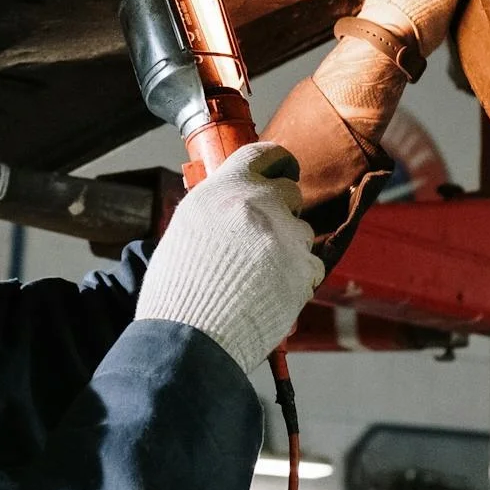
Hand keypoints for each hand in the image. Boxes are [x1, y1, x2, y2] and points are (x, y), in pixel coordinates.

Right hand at [135, 142, 324, 372]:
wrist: (191, 336)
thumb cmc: (178, 289)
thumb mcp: (186, 229)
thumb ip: (216, 206)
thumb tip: (233, 201)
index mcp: (224, 188)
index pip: (262, 153)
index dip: (277, 160)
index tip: (283, 167)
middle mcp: (258, 204)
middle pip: (290, 191)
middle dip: (282, 209)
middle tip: (264, 234)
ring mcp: (285, 236)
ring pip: (302, 230)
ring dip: (288, 247)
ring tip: (258, 275)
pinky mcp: (303, 268)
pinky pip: (311, 265)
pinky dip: (297, 277)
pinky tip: (271, 292)